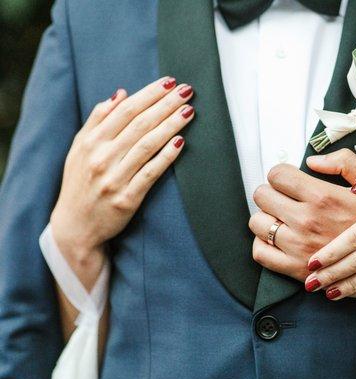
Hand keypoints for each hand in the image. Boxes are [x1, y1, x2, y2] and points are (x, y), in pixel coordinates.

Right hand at [50, 77, 193, 288]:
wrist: (75, 227)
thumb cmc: (80, 183)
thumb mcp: (80, 149)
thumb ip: (98, 120)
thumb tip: (120, 93)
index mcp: (90, 142)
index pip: (124, 110)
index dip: (148, 94)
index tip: (169, 82)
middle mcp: (101, 157)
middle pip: (139, 124)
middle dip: (165, 104)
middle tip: (187, 90)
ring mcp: (114, 178)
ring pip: (147, 145)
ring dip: (170, 125)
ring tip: (189, 111)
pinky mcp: (126, 199)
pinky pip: (150, 173)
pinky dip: (166, 157)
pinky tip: (181, 143)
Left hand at [249, 149, 355, 280]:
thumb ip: (346, 163)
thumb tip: (312, 161)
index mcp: (324, 197)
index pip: (278, 175)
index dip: (282, 174)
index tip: (289, 181)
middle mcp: (307, 221)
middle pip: (262, 196)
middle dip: (272, 193)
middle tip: (284, 198)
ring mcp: (299, 247)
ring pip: (257, 223)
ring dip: (266, 218)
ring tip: (282, 218)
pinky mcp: (295, 269)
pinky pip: (261, 252)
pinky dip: (263, 244)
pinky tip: (277, 239)